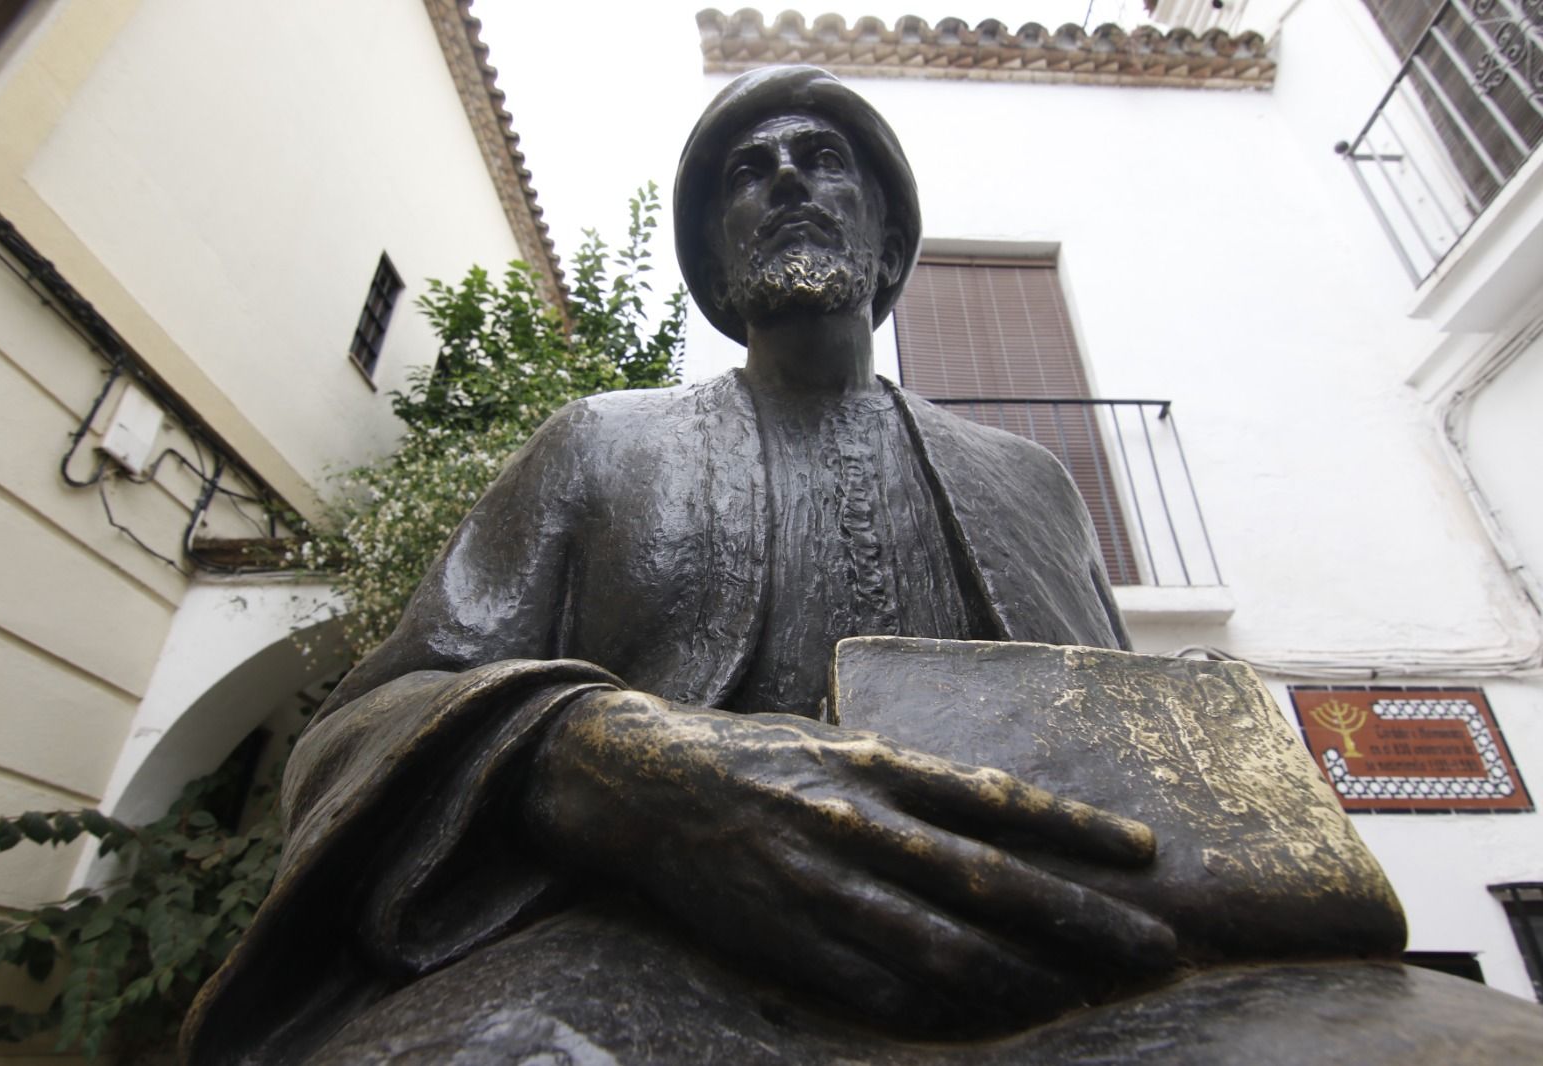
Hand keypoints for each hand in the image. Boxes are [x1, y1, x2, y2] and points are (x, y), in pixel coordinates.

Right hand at [522, 690, 1175, 1031]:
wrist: (645, 784)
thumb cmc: (752, 757)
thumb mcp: (835, 742)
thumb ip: (910, 776)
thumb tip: (994, 809)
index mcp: (876, 765)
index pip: (998, 800)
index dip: (1077, 829)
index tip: (1147, 854)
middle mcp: (859, 823)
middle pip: (993, 883)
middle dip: (1084, 921)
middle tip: (1157, 948)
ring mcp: (823, 886)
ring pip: (946, 947)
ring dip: (1030, 977)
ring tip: (1092, 997)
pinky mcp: (789, 940)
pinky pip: (880, 991)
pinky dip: (946, 1013)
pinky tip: (993, 1023)